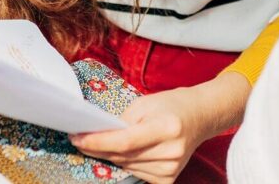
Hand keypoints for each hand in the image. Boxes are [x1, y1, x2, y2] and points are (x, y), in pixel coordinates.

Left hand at [70, 73, 249, 182]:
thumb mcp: (146, 103)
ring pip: (126, 167)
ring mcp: (171, 168)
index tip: (78, 138)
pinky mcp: (169, 179)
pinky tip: (129, 152)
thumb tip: (97, 135)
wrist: (200, 117)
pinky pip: (136, 174)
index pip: (125, 141)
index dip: (98, 142)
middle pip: (123, 156)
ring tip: (110, 141)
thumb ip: (122, 120)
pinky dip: (126, 163)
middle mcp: (171, 151)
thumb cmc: (172, 105)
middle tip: (82, 138)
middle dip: (99, 148)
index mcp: (167, 127)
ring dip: (112, 156)